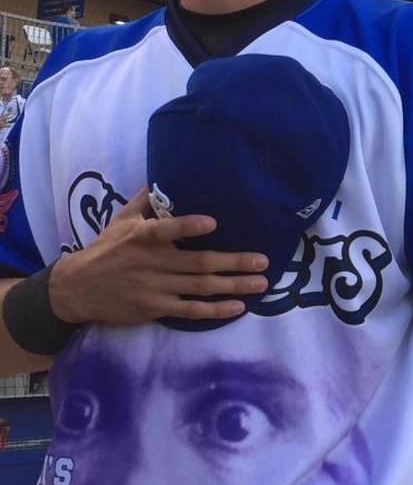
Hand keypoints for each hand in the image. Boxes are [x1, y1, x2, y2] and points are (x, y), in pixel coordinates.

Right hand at [48, 189, 270, 324]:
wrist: (77, 289)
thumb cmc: (106, 249)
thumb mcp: (122, 220)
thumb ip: (146, 200)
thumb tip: (163, 174)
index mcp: (143, 237)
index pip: (166, 230)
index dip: (188, 227)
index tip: (212, 223)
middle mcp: (151, 263)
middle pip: (198, 263)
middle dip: (233, 262)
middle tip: (264, 261)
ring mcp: (154, 288)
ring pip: (200, 287)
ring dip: (233, 285)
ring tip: (261, 282)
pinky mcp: (155, 308)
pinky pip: (190, 310)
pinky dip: (215, 310)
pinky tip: (238, 306)